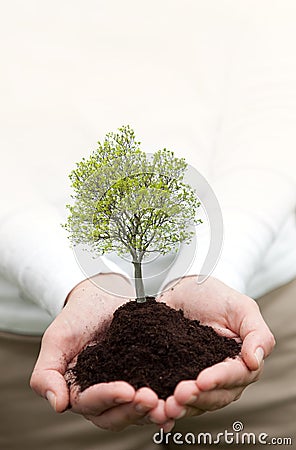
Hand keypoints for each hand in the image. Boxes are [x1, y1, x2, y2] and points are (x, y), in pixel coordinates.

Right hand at [30, 273, 173, 431]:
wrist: (106, 291)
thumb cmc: (79, 314)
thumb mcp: (58, 337)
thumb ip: (47, 372)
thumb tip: (57, 404)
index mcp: (82, 391)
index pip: (92, 404)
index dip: (109, 398)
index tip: (127, 389)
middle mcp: (106, 395)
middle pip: (119, 415)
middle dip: (135, 410)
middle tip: (153, 399)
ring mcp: (130, 386)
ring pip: (141, 409)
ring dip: (156, 410)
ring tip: (171, 403)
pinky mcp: (150, 375)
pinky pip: (160, 390)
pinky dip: (170, 396)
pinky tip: (184, 394)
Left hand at [159, 276, 274, 419]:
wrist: (184, 289)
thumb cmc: (215, 296)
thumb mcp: (241, 307)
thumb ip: (257, 333)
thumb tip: (255, 361)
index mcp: (240, 361)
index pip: (236, 376)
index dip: (219, 380)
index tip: (202, 380)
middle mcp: (221, 376)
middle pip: (215, 396)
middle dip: (198, 398)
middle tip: (179, 395)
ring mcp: (197, 379)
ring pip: (195, 403)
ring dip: (180, 408)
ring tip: (164, 407)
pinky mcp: (176, 378)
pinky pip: (173, 398)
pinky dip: (164, 407)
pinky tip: (153, 410)